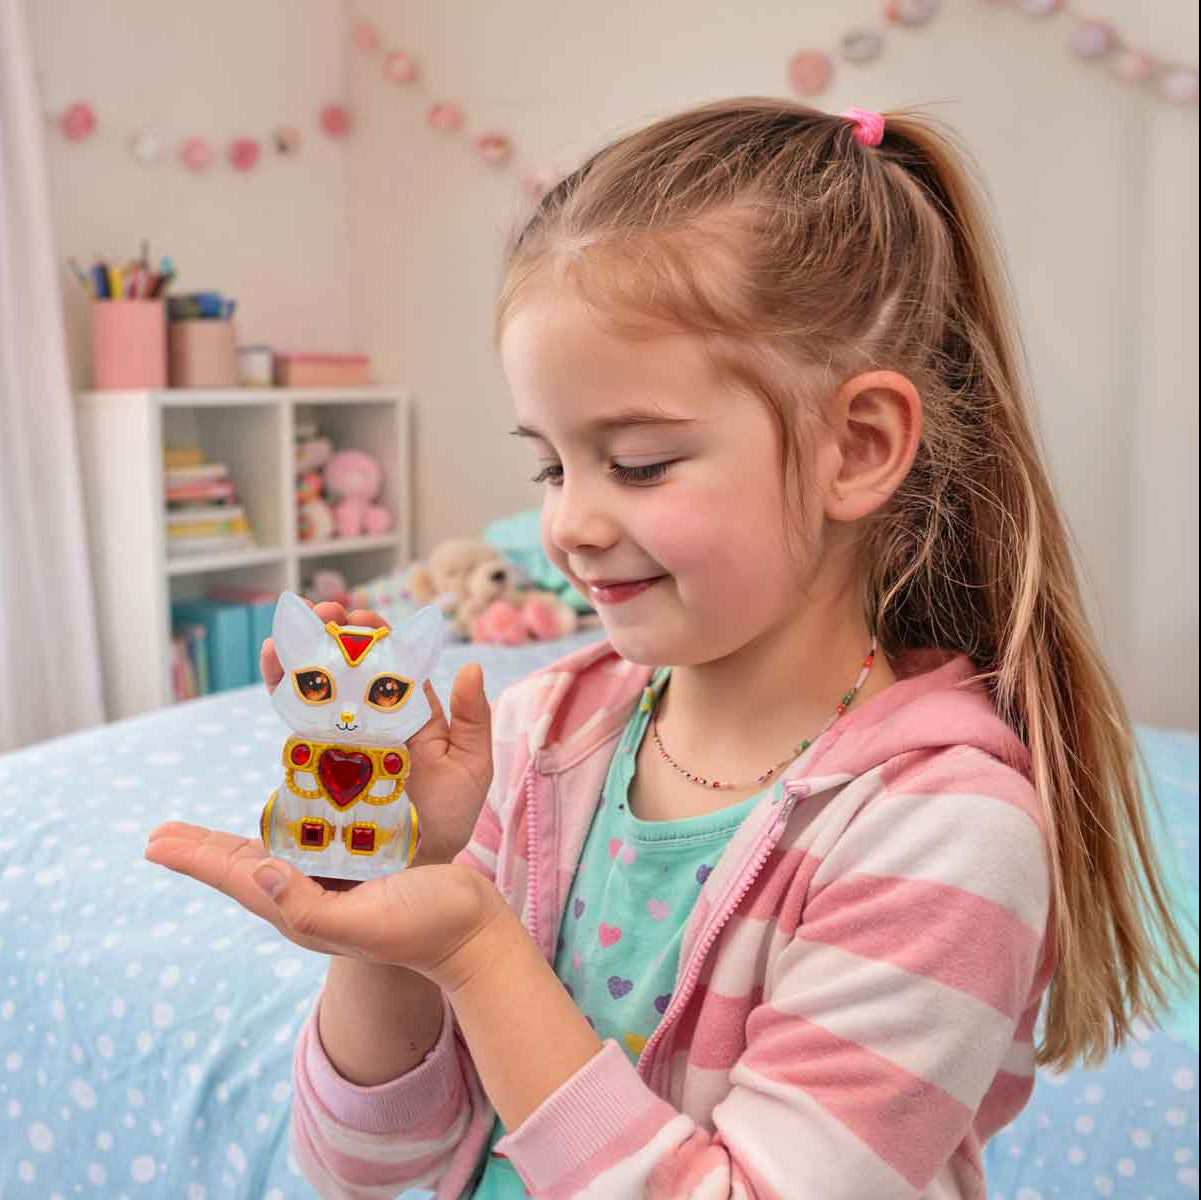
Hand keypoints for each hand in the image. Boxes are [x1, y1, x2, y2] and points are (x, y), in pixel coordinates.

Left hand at [143, 823, 509, 987]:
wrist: (472, 931)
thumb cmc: (424, 929)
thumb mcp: (365, 924)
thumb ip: (308, 909)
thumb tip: (259, 871)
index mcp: (302, 911)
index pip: (237, 879)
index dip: (196, 859)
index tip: (155, 842)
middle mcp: (310, 897)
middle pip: (243, 867)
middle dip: (202, 850)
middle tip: (163, 832)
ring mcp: (335, 884)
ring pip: (272, 854)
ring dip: (234, 841)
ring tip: (201, 832)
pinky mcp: (360, 868)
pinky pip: (311, 843)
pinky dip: (287, 827)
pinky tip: (284, 815)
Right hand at [260, 598, 492, 870]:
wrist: (410, 868)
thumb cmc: (445, 820)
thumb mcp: (470, 768)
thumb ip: (471, 720)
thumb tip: (472, 668)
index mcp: (411, 713)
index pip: (393, 663)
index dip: (380, 636)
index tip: (370, 617)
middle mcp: (374, 718)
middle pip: (353, 664)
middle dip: (340, 633)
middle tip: (333, 611)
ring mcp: (341, 734)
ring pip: (321, 680)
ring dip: (309, 646)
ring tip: (303, 620)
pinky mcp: (313, 755)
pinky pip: (295, 714)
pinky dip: (281, 681)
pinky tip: (273, 654)